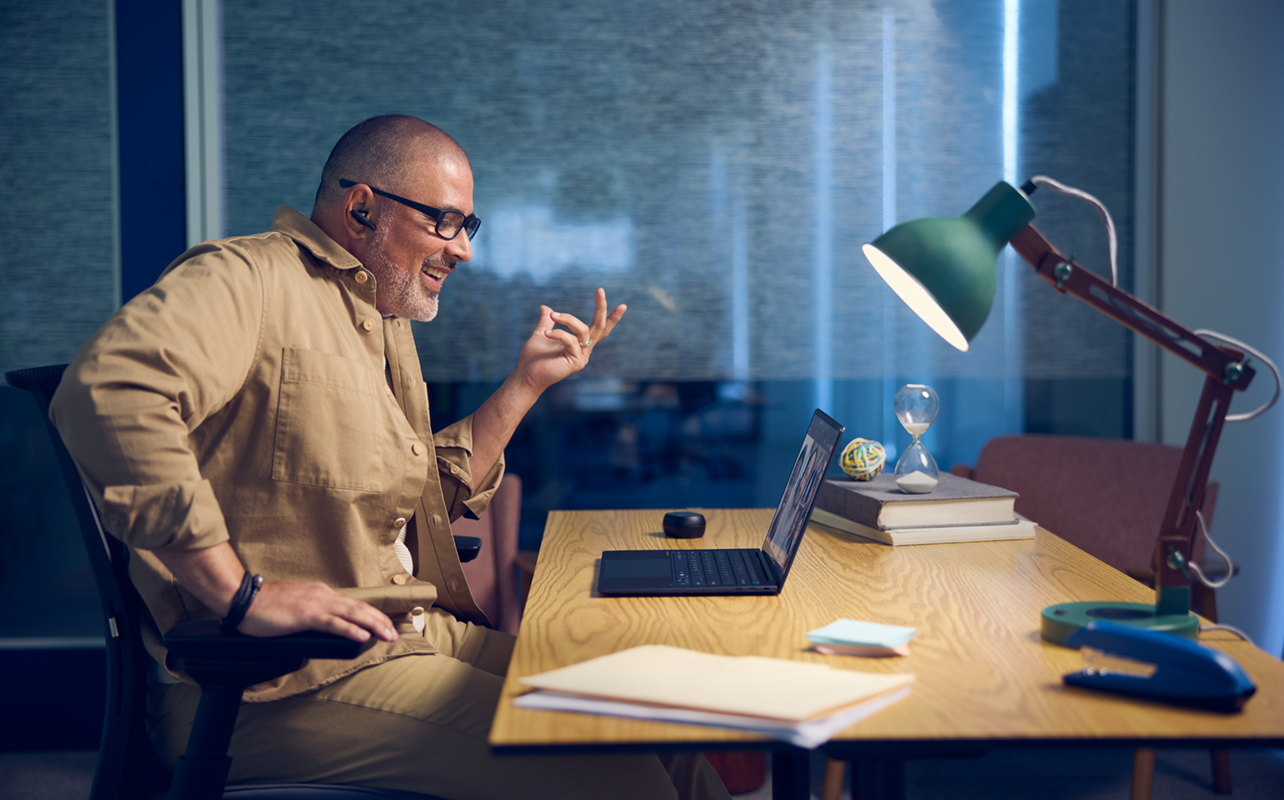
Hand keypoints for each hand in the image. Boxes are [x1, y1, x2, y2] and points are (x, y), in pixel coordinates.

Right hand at [237, 579, 398, 642]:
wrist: (245, 600)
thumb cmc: (266, 606)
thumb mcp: (296, 605)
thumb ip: (312, 612)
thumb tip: (325, 624)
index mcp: (321, 593)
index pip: (353, 604)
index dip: (372, 614)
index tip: (385, 624)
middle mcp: (322, 595)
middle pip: (358, 608)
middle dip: (379, 621)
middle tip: (394, 633)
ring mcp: (315, 604)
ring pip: (351, 614)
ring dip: (372, 625)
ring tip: (387, 635)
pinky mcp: (305, 616)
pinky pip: (332, 623)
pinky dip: (350, 629)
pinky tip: (362, 636)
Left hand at [515, 287, 625, 391]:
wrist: (526, 376)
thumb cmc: (533, 358)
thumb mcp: (542, 333)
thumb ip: (546, 321)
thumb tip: (545, 307)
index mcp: (580, 343)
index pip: (599, 328)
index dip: (609, 316)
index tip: (621, 304)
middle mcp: (585, 349)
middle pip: (600, 327)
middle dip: (601, 308)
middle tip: (600, 290)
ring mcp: (582, 357)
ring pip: (583, 330)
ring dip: (568, 319)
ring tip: (553, 315)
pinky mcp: (577, 363)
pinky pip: (571, 341)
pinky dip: (558, 333)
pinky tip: (546, 334)